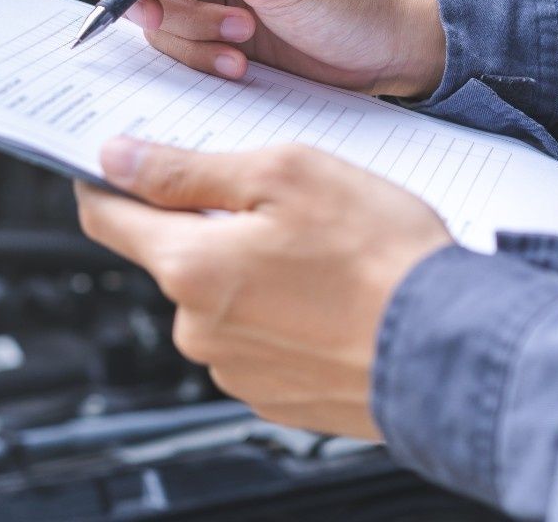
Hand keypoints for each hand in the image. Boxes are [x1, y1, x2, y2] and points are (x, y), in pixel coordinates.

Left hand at [74, 138, 451, 437]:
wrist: (450, 349)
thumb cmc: (380, 257)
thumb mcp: (284, 175)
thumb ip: (190, 169)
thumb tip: (120, 160)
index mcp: (190, 267)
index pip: (107, 219)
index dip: (107, 181)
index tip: (115, 161)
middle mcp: (198, 329)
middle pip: (174, 257)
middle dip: (210, 223)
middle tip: (276, 200)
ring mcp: (234, 370)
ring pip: (218, 299)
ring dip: (250, 269)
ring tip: (321, 252)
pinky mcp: (273, 397)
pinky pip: (256, 339)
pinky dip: (281, 312)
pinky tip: (329, 295)